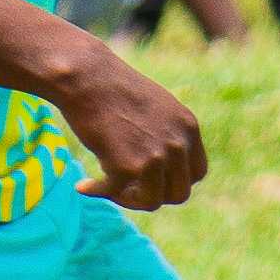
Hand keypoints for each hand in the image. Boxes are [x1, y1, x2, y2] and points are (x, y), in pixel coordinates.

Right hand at [52, 41, 207, 209]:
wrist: (87, 77)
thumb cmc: (113, 88)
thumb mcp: (157, 107)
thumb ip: (168, 134)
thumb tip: (164, 167)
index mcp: (188, 127)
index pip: (197, 173)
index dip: (174, 182)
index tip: (150, 180)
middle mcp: (178, 144)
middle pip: (179, 193)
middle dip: (153, 194)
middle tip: (127, 188)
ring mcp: (156, 157)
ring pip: (152, 202)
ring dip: (128, 199)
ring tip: (107, 187)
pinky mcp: (128, 166)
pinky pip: (116, 195)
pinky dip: (98, 193)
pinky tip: (83, 185)